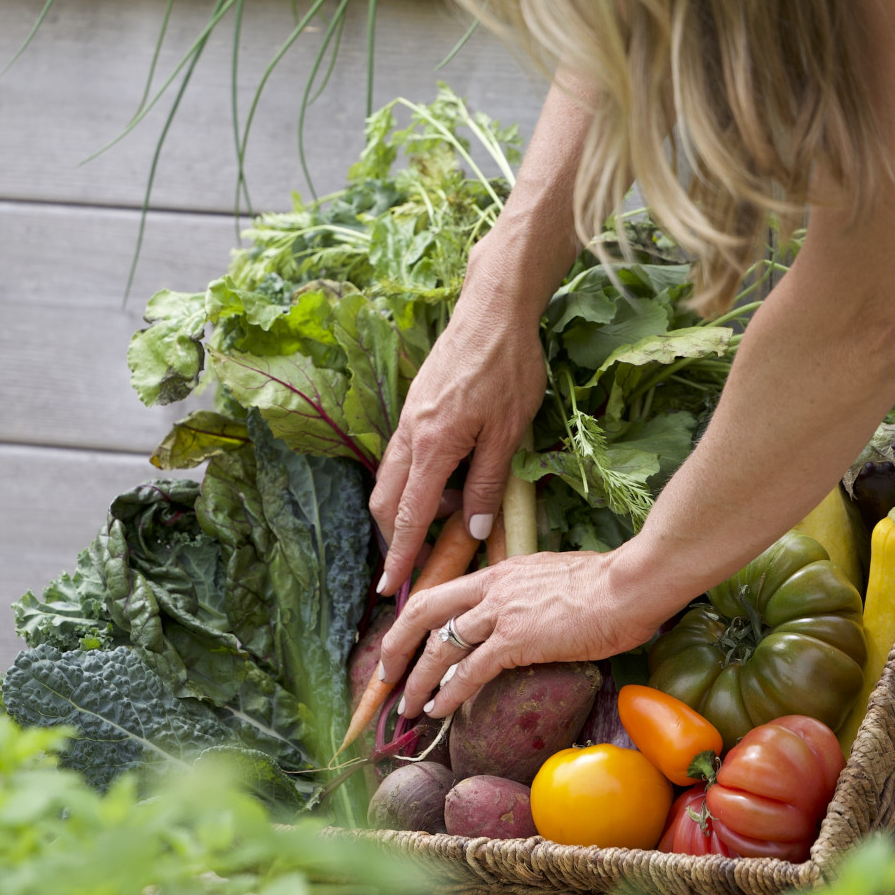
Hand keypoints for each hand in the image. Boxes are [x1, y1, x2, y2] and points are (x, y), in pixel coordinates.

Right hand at [370, 262, 547, 592]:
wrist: (493, 308)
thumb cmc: (508, 366)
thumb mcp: (508, 432)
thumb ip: (486, 482)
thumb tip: (474, 527)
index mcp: (431, 445)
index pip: (408, 515)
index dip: (400, 555)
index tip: (391, 587)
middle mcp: (409, 433)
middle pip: (385, 500)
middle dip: (396, 536)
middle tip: (424, 557)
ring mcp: (408, 417)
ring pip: (392, 477)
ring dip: (412, 504)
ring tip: (456, 510)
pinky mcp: (415, 405)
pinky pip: (404, 454)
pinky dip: (418, 477)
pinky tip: (453, 475)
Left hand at [377, 546, 671, 721]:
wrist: (630, 585)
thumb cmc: (610, 585)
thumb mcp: (558, 579)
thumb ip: (535, 593)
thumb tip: (536, 611)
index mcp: (502, 572)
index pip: (447, 593)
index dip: (420, 618)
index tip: (407, 639)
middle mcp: (492, 587)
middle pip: (424, 610)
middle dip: (397, 643)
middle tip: (386, 673)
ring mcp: (501, 613)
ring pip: (440, 646)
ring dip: (418, 680)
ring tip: (407, 705)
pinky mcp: (516, 641)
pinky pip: (469, 672)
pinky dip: (448, 694)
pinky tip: (438, 711)